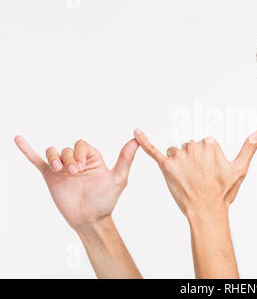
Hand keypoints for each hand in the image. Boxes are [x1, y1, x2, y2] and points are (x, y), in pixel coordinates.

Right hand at [14, 136, 138, 229]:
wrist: (90, 219)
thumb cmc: (106, 200)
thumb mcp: (118, 178)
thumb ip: (125, 158)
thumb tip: (137, 139)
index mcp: (92, 159)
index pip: (82, 145)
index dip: (80, 153)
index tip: (83, 168)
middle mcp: (76, 162)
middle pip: (66, 148)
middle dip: (69, 158)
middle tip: (74, 173)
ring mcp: (62, 169)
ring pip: (53, 152)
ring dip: (55, 158)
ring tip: (61, 171)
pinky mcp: (51, 177)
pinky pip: (37, 160)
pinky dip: (27, 150)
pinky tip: (19, 139)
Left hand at [133, 128, 256, 218]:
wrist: (207, 211)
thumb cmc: (223, 192)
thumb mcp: (240, 169)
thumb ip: (249, 147)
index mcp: (210, 143)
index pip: (204, 145)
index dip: (206, 161)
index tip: (209, 173)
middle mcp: (194, 146)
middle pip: (189, 148)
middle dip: (192, 162)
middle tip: (199, 179)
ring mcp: (179, 156)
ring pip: (175, 154)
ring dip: (179, 165)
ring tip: (187, 181)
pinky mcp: (166, 166)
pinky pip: (153, 151)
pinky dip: (143, 141)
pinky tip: (135, 132)